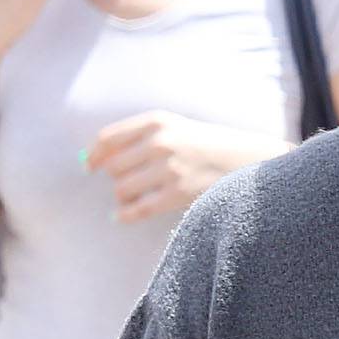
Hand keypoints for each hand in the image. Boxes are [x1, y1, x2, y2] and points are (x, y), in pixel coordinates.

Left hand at [85, 112, 284, 223]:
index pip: (108, 139)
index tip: (90, 166)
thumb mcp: (175, 128)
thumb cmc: (206, 145)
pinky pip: (137, 209)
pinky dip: (125, 215)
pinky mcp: (177, 194)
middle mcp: (160, 142)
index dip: (95, 155)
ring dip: (124, 196)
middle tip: (129, 183)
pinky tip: (123, 216)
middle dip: (117, 178)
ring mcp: (169, 168)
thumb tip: (92, 160)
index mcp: (157, 122)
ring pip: (122, 189)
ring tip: (137, 197)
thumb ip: (137, 139)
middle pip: (113, 167)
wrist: (248, 160)